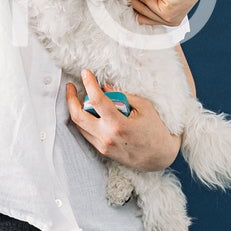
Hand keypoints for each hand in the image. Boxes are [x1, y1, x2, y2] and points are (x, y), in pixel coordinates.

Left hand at [64, 71, 183, 171]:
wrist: (159, 157)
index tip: (85, 73)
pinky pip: (85, 134)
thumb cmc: (155, 130)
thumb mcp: (144, 107)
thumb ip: (122, 96)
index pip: (97, 100)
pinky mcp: (102, 151)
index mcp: (119, 124)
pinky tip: (87, 112)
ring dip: (75, 110)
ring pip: (79, 126)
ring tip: (79, 98)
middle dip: (70, 99)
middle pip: (78, 116)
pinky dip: (83, 121)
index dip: (89, 84)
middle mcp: (107, 137)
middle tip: (70, 87)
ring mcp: (103, 146)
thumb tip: (105, 87)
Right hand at [125, 0, 201, 28]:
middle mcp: (173, 19)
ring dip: (134, 0)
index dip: (136, 9)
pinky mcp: (170, 16)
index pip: (149, 17)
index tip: (123, 1)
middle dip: (132, 6)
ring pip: (145, 12)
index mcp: (171, 15)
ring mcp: (172, 19)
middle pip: (145, 17)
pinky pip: (149, 7)